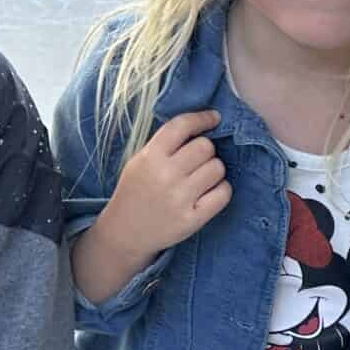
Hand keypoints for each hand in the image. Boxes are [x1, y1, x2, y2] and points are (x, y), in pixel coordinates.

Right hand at [100, 110, 230, 257]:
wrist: (125, 231)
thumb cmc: (135, 191)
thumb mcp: (140, 161)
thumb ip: (165, 144)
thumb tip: (201, 125)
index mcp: (150, 157)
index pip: (182, 126)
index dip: (202, 118)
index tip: (214, 118)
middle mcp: (165, 175)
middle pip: (205, 146)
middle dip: (205, 150)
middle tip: (197, 160)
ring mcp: (180, 198)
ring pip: (218, 168)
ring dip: (214, 170)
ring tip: (201, 178)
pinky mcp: (192, 219)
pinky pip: (223, 193)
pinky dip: (221, 189)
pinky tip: (209, 192)